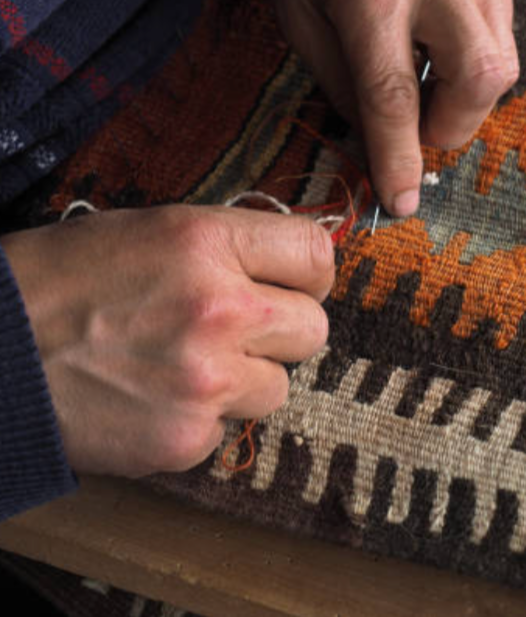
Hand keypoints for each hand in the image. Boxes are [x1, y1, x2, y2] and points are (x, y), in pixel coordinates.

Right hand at [1, 206, 333, 477]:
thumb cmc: (63, 280)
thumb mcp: (150, 232)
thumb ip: (229, 248)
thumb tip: (290, 267)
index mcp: (206, 243)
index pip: (316, 253)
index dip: (310, 272)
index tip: (295, 284)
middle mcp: (219, 309)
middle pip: (314, 328)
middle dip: (282, 330)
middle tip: (239, 329)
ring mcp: (206, 380)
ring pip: (278, 386)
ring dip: (244, 380)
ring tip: (183, 367)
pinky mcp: (186, 439)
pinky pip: (229, 429)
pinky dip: (201, 419)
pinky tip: (154, 400)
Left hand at [255, 0, 517, 216]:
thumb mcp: (299, 19)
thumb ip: (344, 87)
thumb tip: (383, 144)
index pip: (395, 97)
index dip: (400, 159)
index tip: (402, 203)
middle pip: (478, 81)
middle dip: (449, 127)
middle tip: (413, 126)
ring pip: (500, 66)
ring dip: (461, 99)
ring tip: (421, 83)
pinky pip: (500, 37)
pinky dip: (470, 65)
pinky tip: (437, 47)